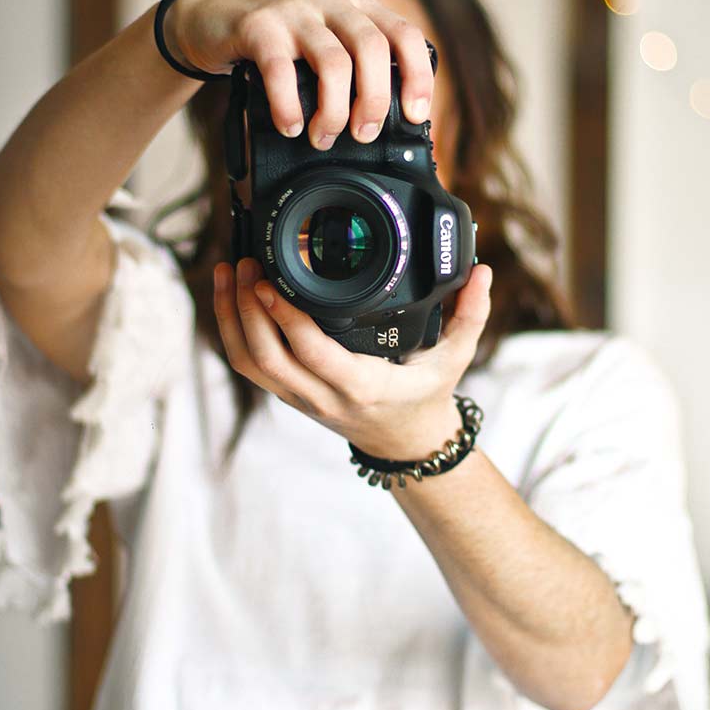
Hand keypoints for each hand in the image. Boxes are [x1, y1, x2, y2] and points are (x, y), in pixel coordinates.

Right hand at [167, 0, 433, 149]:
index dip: (417, 76)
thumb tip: (381, 125)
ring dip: (333, 112)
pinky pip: (282, 71)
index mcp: (357, 6)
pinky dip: (289, 107)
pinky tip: (290, 125)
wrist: (211, 20)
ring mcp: (295, 10)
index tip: (417, 115)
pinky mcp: (259, 25)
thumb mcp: (323, 48)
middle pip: (372, 49)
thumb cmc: (276, 45)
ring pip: (334, 62)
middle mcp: (331, 0)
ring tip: (322, 137)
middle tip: (363, 134)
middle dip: (374, 101)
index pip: (404, 34)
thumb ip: (352, 71)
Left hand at [213, 257, 492, 459]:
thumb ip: (471, 316)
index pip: (312, 353)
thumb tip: (482, 273)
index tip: (270, 282)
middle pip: (266, 358)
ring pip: (249, 363)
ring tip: (226, 273)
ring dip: (230, 319)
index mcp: (362, 385)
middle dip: (246, 311)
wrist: (405, 444)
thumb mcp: (455, 359)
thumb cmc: (426, 397)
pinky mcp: (288, 393)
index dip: (285, 318)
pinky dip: (232, 332)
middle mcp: (323, 396)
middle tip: (244, 265)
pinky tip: (228, 297)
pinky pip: (249, 367)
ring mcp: (300, 398)